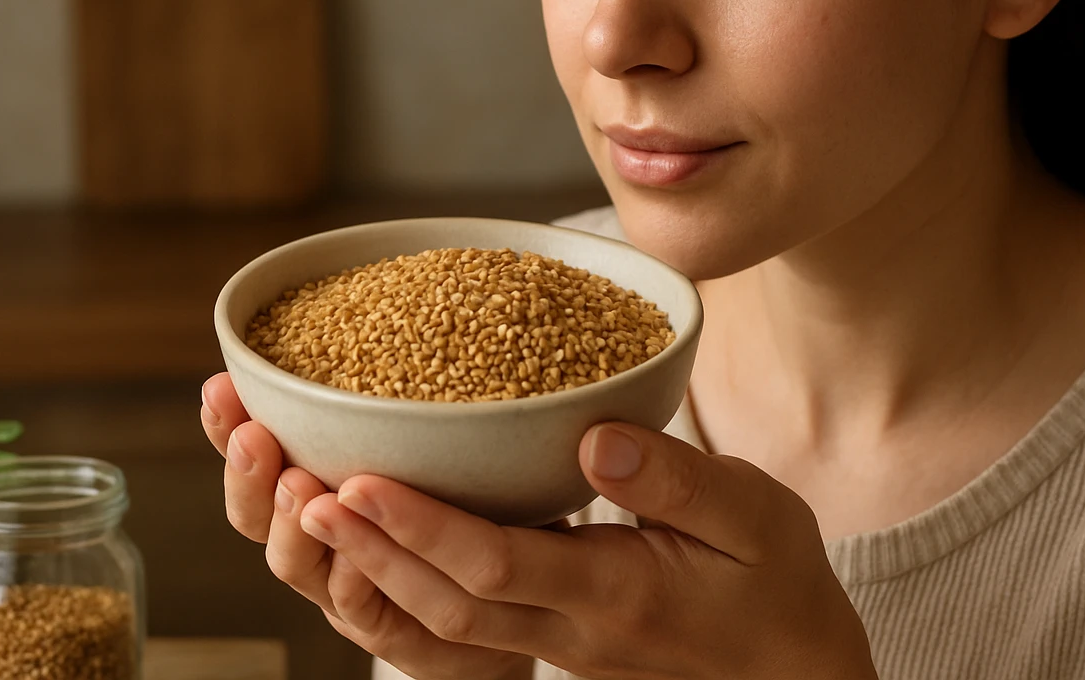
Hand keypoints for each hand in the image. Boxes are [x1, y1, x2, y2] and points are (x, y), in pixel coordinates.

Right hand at [200, 373, 531, 679]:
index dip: (227, 426)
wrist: (530, 583)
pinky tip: (356, 559)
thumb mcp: (435, 425)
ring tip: (303, 487)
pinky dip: (355, 586)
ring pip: (301, 568)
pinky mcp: (399, 636)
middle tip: (255, 436)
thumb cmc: (476, 493)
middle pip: (259, 518)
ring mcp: (352, 592)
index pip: (254, 456)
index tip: (220, 384)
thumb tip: (384, 297)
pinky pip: (366, 618)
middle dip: (250, 476)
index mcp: (317, 487)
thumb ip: (398, 388)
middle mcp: (322, 541)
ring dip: (297, 528)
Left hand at [298, 413, 877, 679]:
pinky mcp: (563, 642)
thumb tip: (592, 438)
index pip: (499, 563)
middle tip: (303, 494)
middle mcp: (575, 629)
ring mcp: (564, 646)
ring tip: (321, 514)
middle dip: (371, 550)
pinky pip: (473, 624)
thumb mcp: (755, 517)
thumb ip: (676, 479)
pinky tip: (390, 546)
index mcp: (618, 593)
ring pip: (450, 622)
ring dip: (379, 571)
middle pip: (449, 602)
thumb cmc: (781, 590)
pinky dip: (418, 586)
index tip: (360, 479)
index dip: (422, 525)